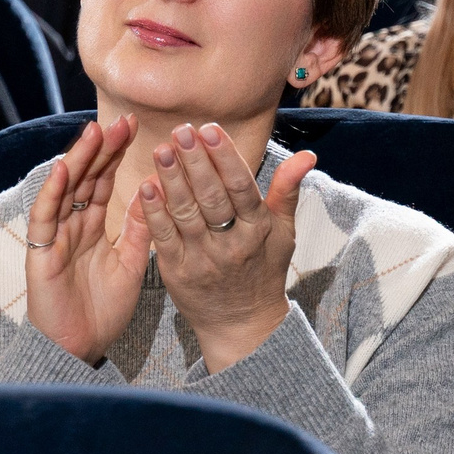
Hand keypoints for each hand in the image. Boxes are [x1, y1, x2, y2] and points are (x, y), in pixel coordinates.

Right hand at [21, 116, 150, 365]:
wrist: (80, 348)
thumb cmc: (102, 312)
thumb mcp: (130, 265)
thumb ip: (138, 231)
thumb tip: (153, 193)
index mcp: (94, 227)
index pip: (104, 182)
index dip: (116, 155)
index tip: (133, 128)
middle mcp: (73, 225)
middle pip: (87, 178)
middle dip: (102, 149)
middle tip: (120, 121)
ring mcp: (56, 236)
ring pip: (66, 189)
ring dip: (79, 160)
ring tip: (94, 132)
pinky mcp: (41, 251)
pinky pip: (46, 216)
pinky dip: (54, 192)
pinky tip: (65, 169)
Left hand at [141, 123, 309, 372]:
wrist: (243, 323)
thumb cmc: (264, 269)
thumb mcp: (283, 231)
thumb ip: (288, 190)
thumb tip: (307, 155)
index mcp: (258, 229)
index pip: (241, 187)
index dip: (225, 158)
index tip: (209, 129)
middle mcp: (232, 244)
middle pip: (212, 197)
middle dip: (196, 161)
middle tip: (181, 130)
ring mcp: (203, 259)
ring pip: (186, 214)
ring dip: (171, 180)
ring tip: (161, 150)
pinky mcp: (178, 272)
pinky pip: (164, 237)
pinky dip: (154, 212)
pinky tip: (145, 186)